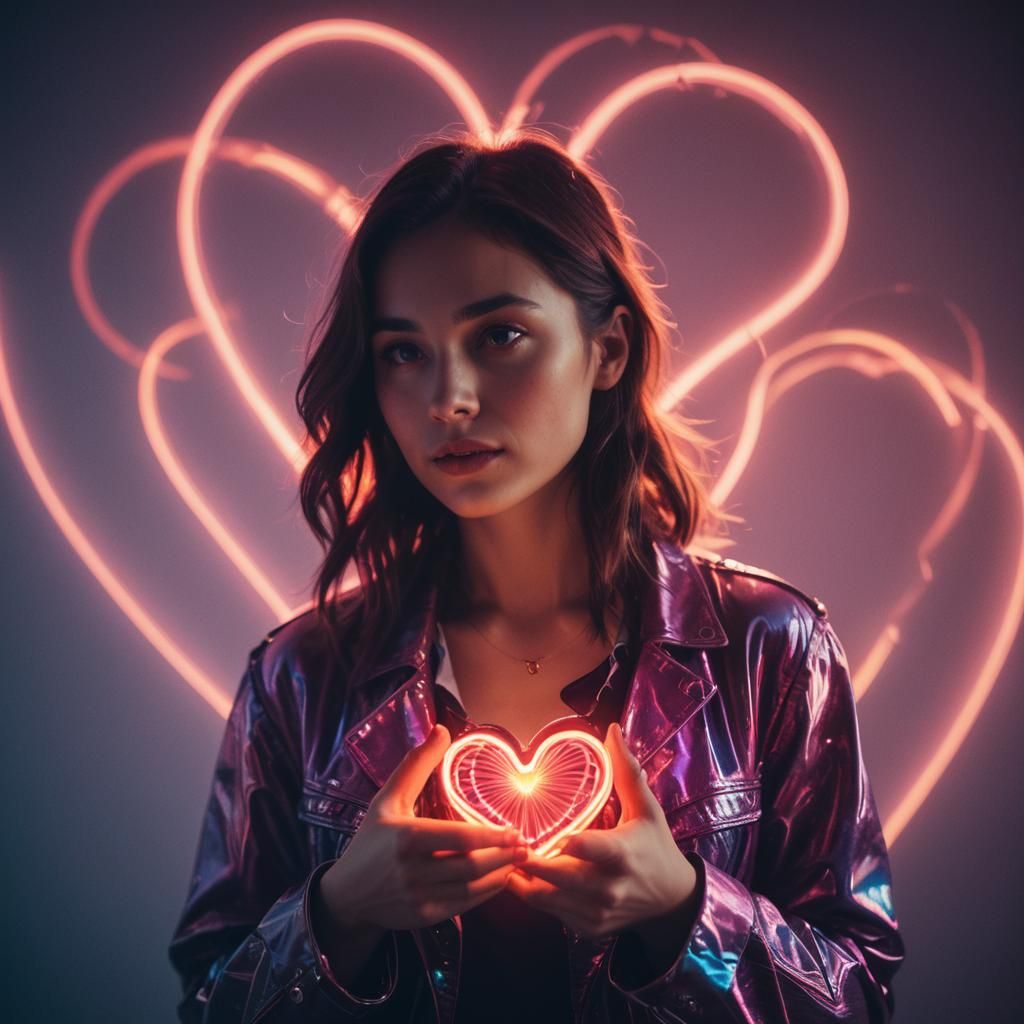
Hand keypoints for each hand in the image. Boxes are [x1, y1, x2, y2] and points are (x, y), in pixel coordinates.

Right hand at [318, 723, 529, 932]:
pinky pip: (463, 905)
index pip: (460, 839)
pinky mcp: (423, 917)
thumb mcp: (388, 798)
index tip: (514, 830)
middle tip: (525, 846)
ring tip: (518, 861)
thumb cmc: (372, 839)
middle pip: (471, 866)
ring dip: (500, 875)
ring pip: (470, 888)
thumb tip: (441, 729)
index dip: (492, 836)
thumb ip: (416, 765)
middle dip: (503, 856)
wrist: (347, 894)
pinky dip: (486, 894)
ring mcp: (418, 897)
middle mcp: (413, 870)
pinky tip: (499, 879)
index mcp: (407, 838)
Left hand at [505, 722, 698, 944]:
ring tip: (504, 854)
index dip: (563, 840)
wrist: (671, 902)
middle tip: (505, 838)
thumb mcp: (647, 809)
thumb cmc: (655, 846)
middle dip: (527, 857)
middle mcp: (608, 888)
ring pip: (544, 897)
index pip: (587, 849)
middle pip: (554, 875)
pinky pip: (549, 911)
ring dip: (521, 877)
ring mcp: (596, 912)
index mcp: (622, 855)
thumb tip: (611, 730)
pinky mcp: (587, 928)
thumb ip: (626, 771)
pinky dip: (532, 893)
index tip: (543, 829)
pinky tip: (521, 874)